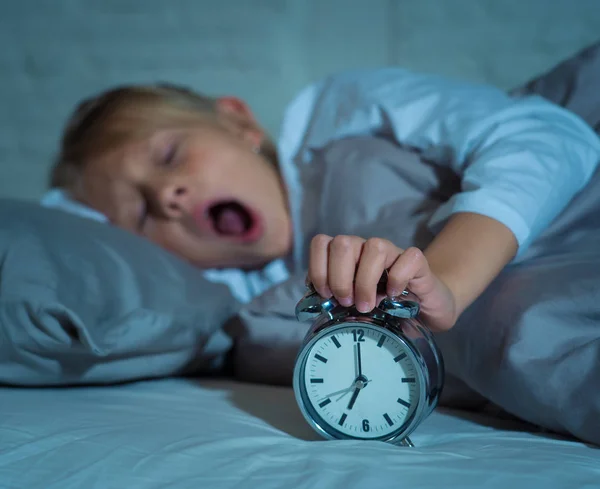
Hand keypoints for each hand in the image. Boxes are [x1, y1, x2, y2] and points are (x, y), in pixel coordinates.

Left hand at [308, 234, 457, 331]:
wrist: (422, 309)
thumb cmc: (383, 307)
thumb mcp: (352, 305)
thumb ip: (334, 299)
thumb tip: (314, 301)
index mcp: (346, 255)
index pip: (321, 243)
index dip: (318, 269)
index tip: (326, 295)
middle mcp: (365, 248)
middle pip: (342, 243)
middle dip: (340, 278)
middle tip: (347, 303)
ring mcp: (392, 251)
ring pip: (373, 246)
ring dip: (365, 281)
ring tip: (367, 305)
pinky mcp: (416, 260)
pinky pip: (406, 258)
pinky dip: (397, 279)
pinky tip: (394, 294)